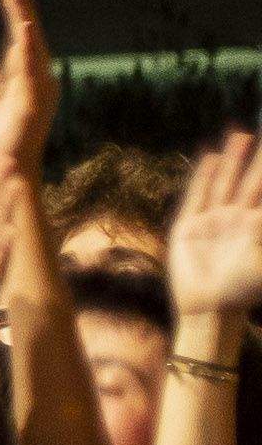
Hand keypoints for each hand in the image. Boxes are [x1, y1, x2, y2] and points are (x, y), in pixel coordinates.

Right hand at [166, 133, 261, 329]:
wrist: (210, 309)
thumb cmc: (244, 290)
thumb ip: (260, 233)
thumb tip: (259, 216)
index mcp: (257, 227)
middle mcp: (237, 220)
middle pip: (250, 181)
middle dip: (258, 158)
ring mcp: (213, 222)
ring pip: (226, 183)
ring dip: (234, 160)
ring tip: (241, 134)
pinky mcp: (189, 227)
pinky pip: (198, 196)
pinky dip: (204, 177)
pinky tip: (210, 158)